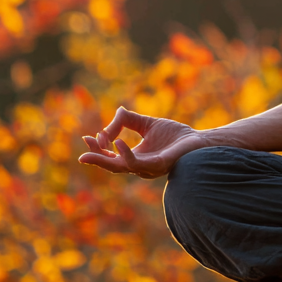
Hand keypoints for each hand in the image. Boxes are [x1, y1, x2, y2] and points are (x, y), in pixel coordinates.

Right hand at [77, 106, 204, 177]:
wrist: (198, 140)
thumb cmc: (174, 134)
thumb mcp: (147, 123)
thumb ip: (129, 119)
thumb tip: (115, 113)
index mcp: (135, 157)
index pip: (111, 157)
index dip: (98, 149)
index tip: (87, 137)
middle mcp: (140, 166)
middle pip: (112, 166)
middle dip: (97, 159)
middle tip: (82, 155)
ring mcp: (149, 168)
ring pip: (122, 167)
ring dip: (107, 158)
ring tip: (99, 142)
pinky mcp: (159, 165)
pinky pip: (139, 163)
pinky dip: (126, 155)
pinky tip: (118, 143)